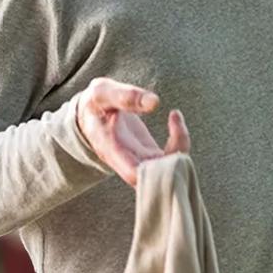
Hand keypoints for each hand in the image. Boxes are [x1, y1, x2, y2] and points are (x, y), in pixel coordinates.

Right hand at [73, 78, 188, 187]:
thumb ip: (125, 96)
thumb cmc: (95, 103)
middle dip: (175, 158)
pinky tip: (174, 116)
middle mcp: (126, 162)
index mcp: (111, 150)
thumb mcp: (103, 92)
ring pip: (168, 172)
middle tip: (175, 121)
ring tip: (174, 117)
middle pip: (157, 179)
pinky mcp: (151, 155)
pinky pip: (171, 159)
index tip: (161, 136)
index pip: (135, 174)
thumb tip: (155, 102)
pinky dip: (180, 142)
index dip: (156, 166)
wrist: (91, 114)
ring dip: (180, 147)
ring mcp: (140, 161)